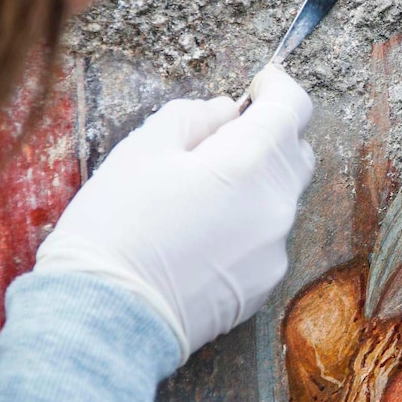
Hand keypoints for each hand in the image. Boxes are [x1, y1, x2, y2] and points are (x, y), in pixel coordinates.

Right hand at [35, 65, 314, 360]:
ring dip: (258, 181)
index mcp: (249, 164)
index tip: (262, 83)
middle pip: (295, 152)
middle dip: (269, 135)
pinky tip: (206, 235)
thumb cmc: (115, 228)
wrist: (107, 318)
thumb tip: (229, 111)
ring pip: (283, 196)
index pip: (293, 108)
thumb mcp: (142, 150)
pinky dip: (250, 222)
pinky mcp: (268, 281)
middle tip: (220, 140)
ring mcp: (276, 247)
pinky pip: (270, 235)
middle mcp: (277, 205)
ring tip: (204, 194)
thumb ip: (195, 117)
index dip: (279, 87)